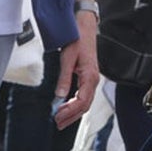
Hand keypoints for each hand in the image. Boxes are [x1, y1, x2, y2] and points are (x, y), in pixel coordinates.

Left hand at [53, 11, 98, 128]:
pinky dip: (75, 104)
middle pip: (84, 105)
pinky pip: (84, 95)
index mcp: (90, 77)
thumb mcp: (67, 58)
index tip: (58, 116)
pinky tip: (66, 106)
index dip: (70, 111)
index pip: (82, 102)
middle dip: (71, 116)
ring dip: (73, 112)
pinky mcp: (88, 77)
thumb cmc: (78, 39)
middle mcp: (93, 80)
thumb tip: (59, 96)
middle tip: (58, 123)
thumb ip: (64, 78)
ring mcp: (92, 79)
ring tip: (61, 119)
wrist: (84, 26)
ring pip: (85, 102)